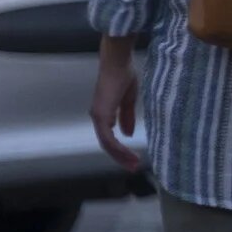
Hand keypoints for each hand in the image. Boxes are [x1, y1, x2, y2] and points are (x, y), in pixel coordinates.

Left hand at [89, 43, 142, 172]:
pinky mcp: (102, 115)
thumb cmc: (123, 75)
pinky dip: (118, 148)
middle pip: (107, 144)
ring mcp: (98, 117)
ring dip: (120, 156)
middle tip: (133, 168)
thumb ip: (127, 117)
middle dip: (120, 157)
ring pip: (107, 144)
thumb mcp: (129, 100)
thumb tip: (127, 133)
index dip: (120, 149)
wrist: (117, 63)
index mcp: (104, 113)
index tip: (133, 158)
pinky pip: (108, 138)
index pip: (110, 137)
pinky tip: (128, 154)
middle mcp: (98, 117)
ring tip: (134, 164)